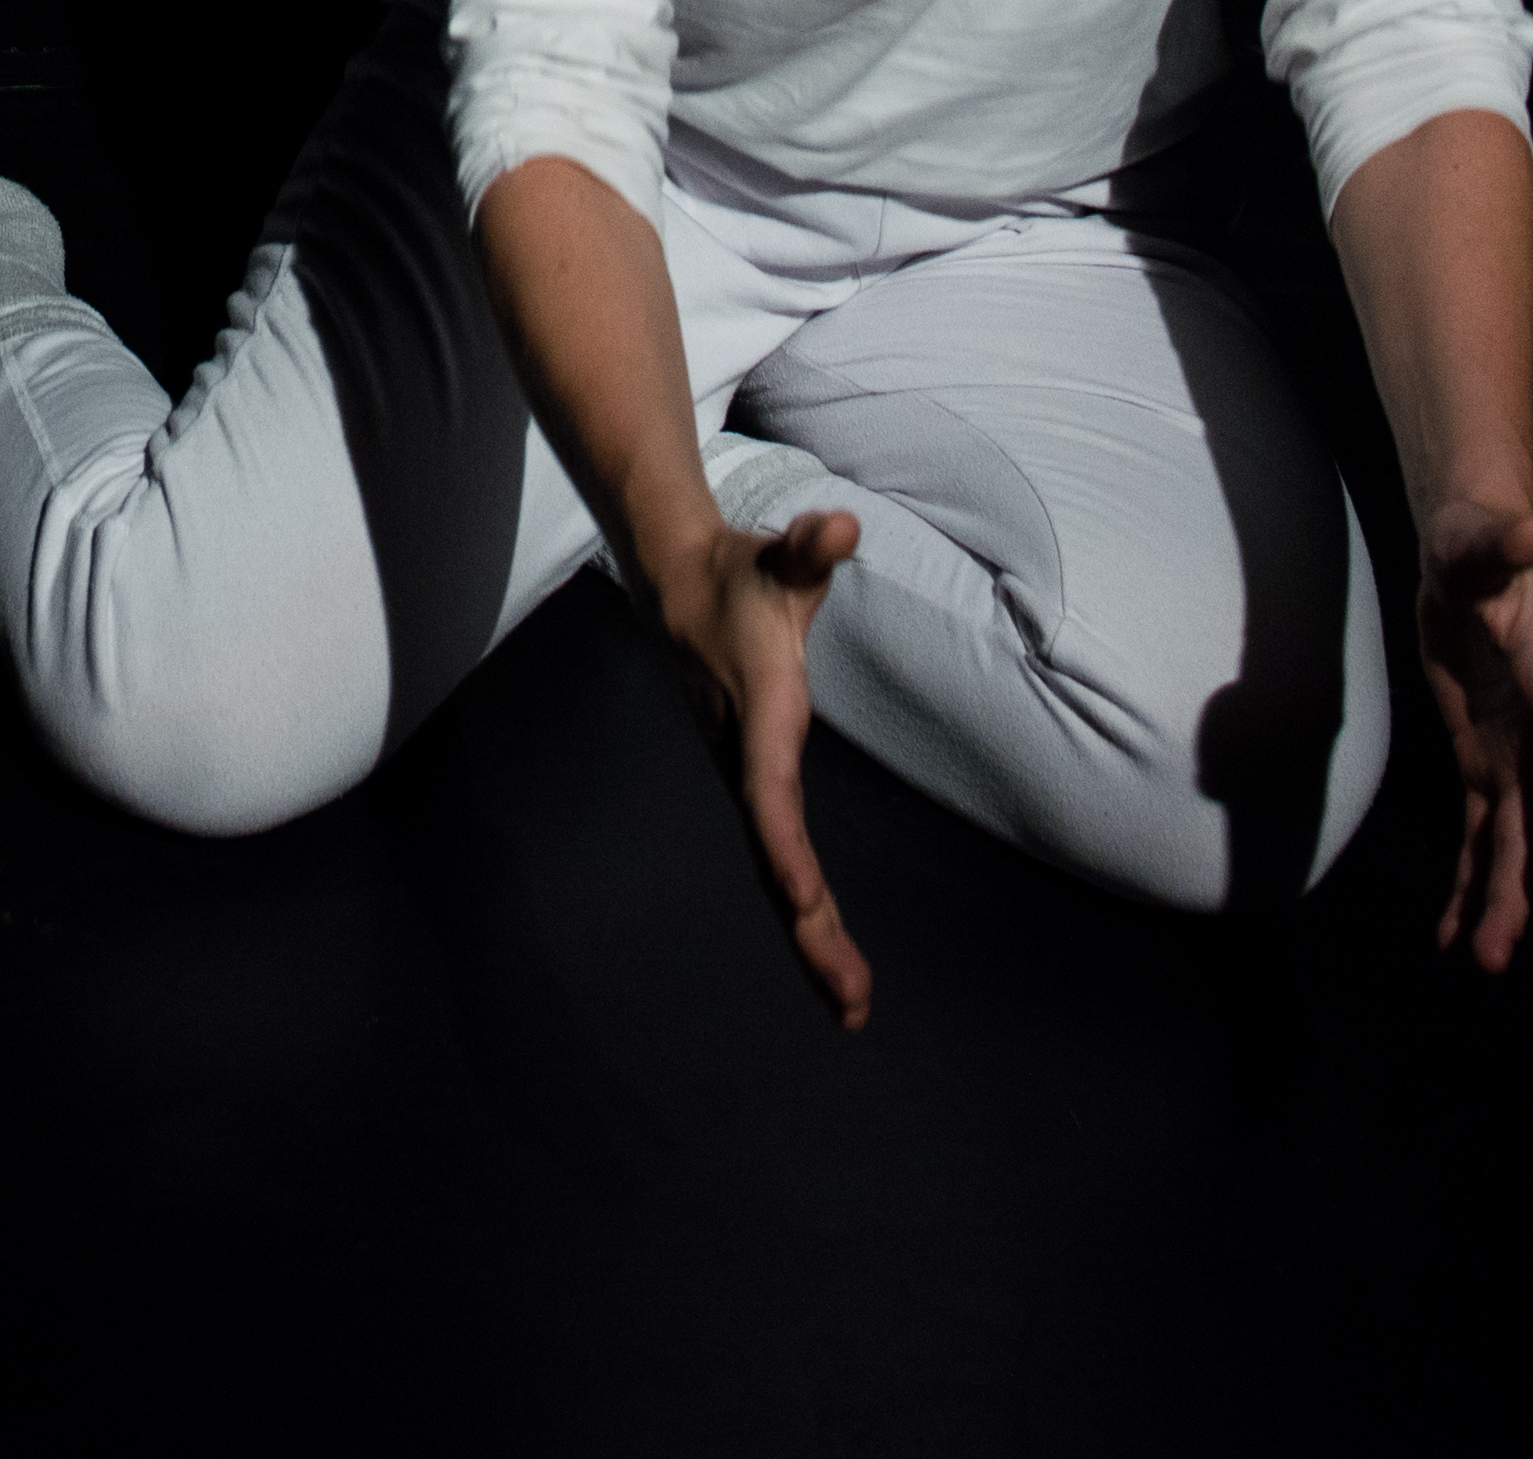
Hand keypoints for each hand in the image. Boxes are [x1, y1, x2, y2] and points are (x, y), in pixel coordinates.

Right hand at [651, 504, 872, 1028]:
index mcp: (760, 720)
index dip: (784, 845)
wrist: (678, 587)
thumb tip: (839, 525)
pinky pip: (781, 862)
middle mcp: (746, 763)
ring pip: (776, 875)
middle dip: (812, 933)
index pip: (769, 793)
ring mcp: (746, 783)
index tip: (803, 899)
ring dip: (813, 942)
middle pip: (775, 861)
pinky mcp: (754, 791)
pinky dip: (807, 914)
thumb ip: (809, 545)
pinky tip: (831, 955)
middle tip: (854, 1005)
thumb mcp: (780, 558)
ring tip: (853, 1007)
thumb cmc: (742, 576)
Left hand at [1413, 497, 1532, 968]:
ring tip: (1494, 964)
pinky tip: (1456, 938)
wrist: (1470, 554)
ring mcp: (1518, 756)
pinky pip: (1482, 837)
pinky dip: (1472, 885)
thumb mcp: (1479, 540)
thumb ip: (1503, 543)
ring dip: (1513, 902)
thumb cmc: (1477, 542)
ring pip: (1524, 845)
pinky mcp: (1484, 766)